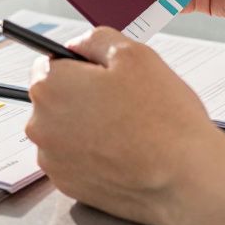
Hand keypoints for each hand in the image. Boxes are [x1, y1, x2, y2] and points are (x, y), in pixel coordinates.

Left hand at [25, 27, 224, 224]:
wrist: (184, 179)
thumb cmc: (164, 118)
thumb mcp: (134, 54)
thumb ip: (95, 40)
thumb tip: (78, 46)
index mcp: (50, 85)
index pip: (48, 64)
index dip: (78, 66)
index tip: (100, 76)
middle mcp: (40, 124)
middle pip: (54, 99)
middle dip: (81, 97)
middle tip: (122, 104)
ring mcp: (52, 159)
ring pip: (63, 131)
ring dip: (85, 127)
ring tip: (125, 131)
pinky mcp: (66, 185)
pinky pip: (72, 159)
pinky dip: (90, 155)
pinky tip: (120, 153)